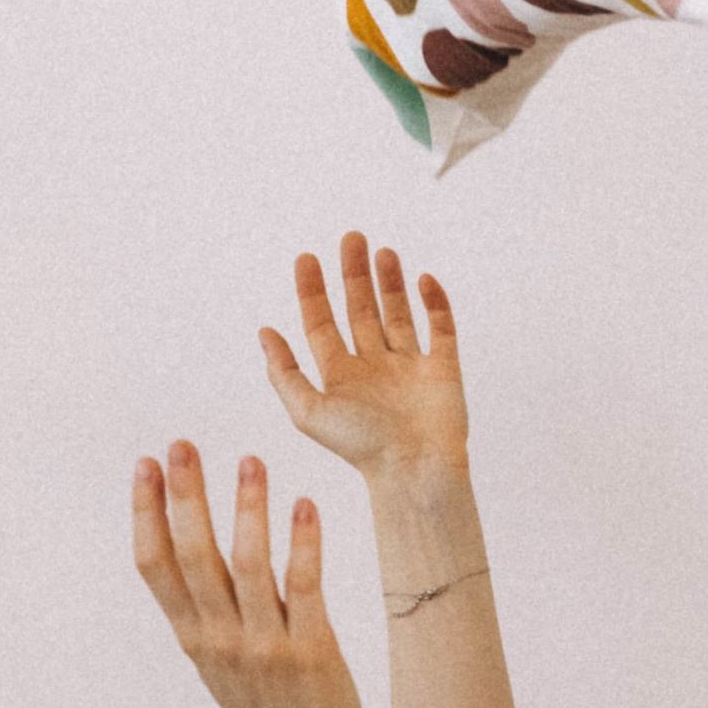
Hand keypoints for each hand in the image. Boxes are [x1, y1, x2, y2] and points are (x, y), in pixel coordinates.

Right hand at [133, 446, 374, 707]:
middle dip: (184, 498)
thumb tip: (178, 549)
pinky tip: (304, 504)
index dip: (145, 514)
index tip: (145, 464)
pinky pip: (304, 588)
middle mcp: (221, 641)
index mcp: (194, 639)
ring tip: (250, 460)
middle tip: (181, 445)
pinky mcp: (313, 653)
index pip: (154, 568)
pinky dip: (302, 543)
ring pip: (247, 566)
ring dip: (246, 509)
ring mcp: (266, 648)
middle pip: (193, 557)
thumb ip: (200, 611)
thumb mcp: (219, 662)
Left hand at [259, 233, 469, 491]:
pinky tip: (423, 279)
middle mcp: (375, 370)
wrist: (414, 469)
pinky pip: (441, 329)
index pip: (322, 324)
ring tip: (382, 251)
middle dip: (354, 275)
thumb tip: (264, 331)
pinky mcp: (443, 371)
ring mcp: (410, 369)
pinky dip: (435, 303)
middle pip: (361, 311)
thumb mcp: (308, 411)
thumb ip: (284, 373)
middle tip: (350, 238)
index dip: (312, 291)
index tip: (306, 259)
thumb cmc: (361, 448)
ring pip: (398, 314)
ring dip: (390, 282)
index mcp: (342, 378)